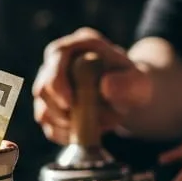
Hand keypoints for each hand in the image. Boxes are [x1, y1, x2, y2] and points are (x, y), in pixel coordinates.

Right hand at [32, 28, 152, 145]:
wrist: (129, 96)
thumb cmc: (134, 84)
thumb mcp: (139, 82)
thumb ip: (128, 83)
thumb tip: (104, 87)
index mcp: (80, 44)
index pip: (56, 55)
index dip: (58, 81)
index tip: (71, 104)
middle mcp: (59, 62)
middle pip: (43, 86)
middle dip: (62, 111)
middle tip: (86, 122)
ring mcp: (51, 85)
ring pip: (42, 110)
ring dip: (67, 125)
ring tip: (94, 127)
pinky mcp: (50, 107)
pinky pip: (49, 126)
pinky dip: (65, 135)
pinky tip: (84, 134)